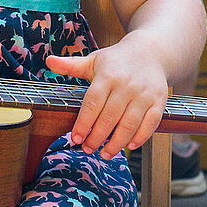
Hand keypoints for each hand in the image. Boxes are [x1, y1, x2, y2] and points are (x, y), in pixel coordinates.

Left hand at [46, 37, 167, 159]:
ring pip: (129, 124)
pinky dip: (140, 137)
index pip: (92, 103)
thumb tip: (48, 61)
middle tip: (87, 149)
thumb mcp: (93, 60)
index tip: (75, 138)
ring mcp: (144, 94)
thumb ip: (71, 65)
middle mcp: (126, 86)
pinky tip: (129, 146)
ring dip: (116, 143)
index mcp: (107, 76)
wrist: (151, 52)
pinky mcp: (159, 101)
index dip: (83, 123)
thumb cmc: (116, 60)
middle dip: (97, 137)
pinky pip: (150, 124)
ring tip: (105, 154)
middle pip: (109, 117)